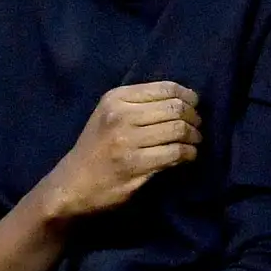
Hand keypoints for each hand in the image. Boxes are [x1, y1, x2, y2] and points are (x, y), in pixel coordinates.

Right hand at [46, 81, 201, 218]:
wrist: (73, 183)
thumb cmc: (96, 147)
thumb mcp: (108, 115)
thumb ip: (138, 104)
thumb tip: (183, 98)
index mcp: (115, 98)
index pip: (165, 88)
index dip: (187, 96)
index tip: (194, 105)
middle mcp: (121, 115)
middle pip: (175, 108)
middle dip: (193, 117)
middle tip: (196, 127)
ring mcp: (127, 140)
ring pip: (178, 129)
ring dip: (194, 137)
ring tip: (194, 142)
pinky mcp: (135, 164)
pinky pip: (175, 153)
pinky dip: (188, 154)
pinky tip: (187, 156)